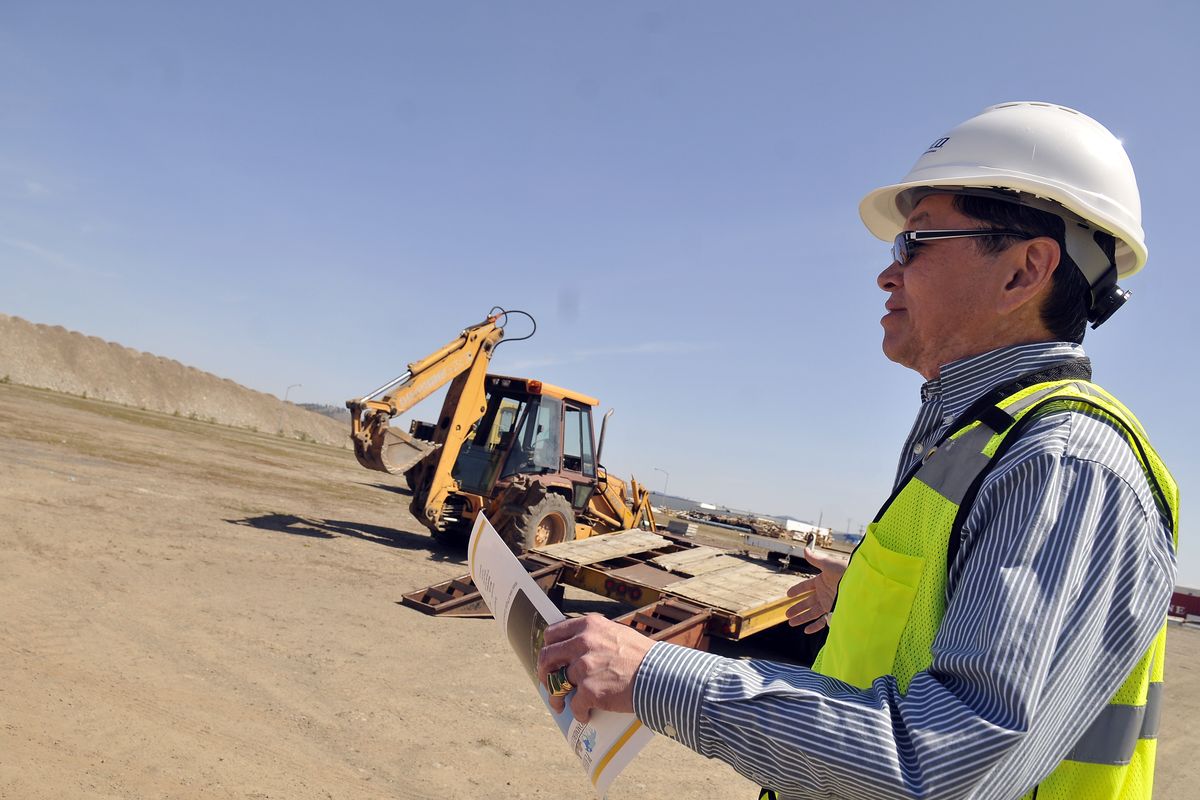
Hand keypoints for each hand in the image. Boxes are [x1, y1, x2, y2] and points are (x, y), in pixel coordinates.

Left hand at [535, 614, 654, 722]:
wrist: (660, 675)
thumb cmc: (644, 657)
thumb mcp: (617, 634)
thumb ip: (597, 638)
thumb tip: (578, 650)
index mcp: (589, 626)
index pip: (553, 633)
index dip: (548, 648)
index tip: (551, 659)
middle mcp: (583, 643)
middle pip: (547, 657)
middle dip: (544, 673)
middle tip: (548, 683)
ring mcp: (584, 667)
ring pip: (557, 685)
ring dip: (557, 698)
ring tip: (560, 705)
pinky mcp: (589, 690)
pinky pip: (575, 705)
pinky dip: (579, 713)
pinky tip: (585, 716)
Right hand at [784, 545, 848, 633]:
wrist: (862, 584)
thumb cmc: (847, 571)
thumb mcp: (830, 565)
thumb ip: (816, 560)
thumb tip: (805, 550)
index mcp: (821, 581)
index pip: (806, 587)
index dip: (797, 590)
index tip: (788, 594)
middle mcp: (824, 593)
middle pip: (807, 602)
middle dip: (797, 608)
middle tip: (787, 614)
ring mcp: (829, 603)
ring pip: (812, 613)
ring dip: (802, 618)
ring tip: (791, 623)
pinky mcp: (834, 611)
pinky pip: (823, 621)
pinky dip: (815, 626)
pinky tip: (806, 630)